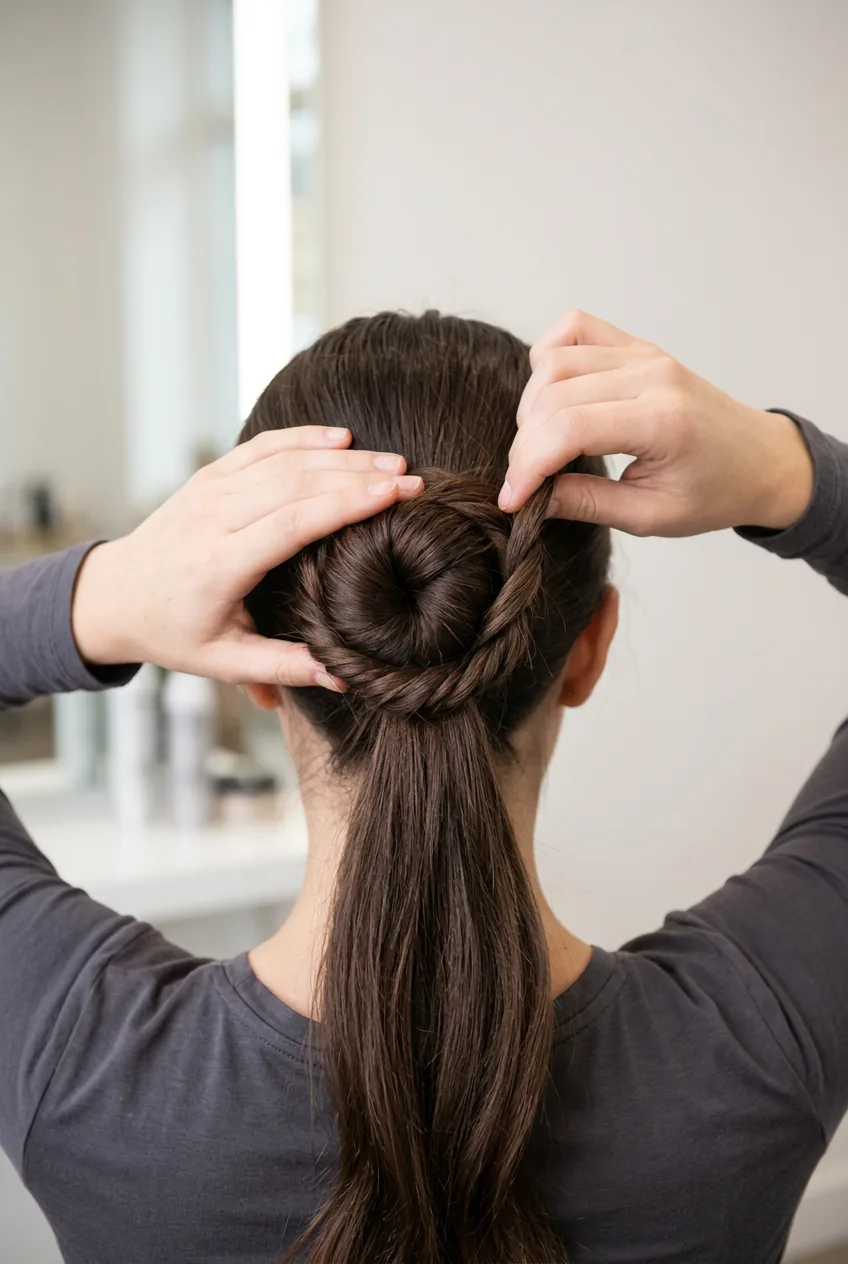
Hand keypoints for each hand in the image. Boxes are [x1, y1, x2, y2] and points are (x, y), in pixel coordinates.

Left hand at [72, 427, 422, 685]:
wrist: (115, 595)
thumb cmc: (173, 633)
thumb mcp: (223, 662)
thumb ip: (282, 667)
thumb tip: (342, 677)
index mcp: (218, 564)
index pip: (290, 522)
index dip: (344, 505)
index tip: (392, 495)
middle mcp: (214, 518)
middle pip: (295, 483)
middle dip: (358, 476)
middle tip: (412, 479)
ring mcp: (210, 490)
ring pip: (283, 460)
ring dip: (341, 457)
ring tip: (392, 462)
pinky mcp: (210, 476)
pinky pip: (262, 448)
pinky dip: (303, 438)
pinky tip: (341, 437)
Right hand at [499, 311, 813, 536]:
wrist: (759, 460)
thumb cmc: (714, 492)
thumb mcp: (651, 517)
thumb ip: (588, 504)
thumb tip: (531, 499)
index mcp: (662, 421)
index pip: (569, 429)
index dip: (527, 465)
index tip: (512, 499)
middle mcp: (651, 375)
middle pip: (552, 394)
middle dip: (524, 444)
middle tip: (526, 482)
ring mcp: (643, 354)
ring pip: (553, 360)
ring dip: (531, 406)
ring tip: (540, 446)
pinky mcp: (636, 346)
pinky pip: (573, 328)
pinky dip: (548, 359)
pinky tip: (552, 397)